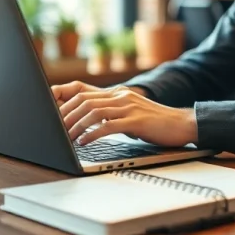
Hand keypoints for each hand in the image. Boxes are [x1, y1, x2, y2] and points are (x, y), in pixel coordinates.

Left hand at [50, 82, 197, 146]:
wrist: (182, 124)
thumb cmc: (156, 123)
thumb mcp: (130, 114)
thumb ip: (112, 115)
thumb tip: (89, 124)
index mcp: (118, 94)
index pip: (83, 92)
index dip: (65, 102)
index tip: (52, 115)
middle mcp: (121, 96)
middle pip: (84, 100)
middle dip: (66, 115)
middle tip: (55, 129)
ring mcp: (129, 107)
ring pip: (94, 112)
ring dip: (76, 125)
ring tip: (67, 137)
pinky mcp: (136, 121)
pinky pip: (109, 125)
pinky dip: (93, 134)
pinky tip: (84, 142)